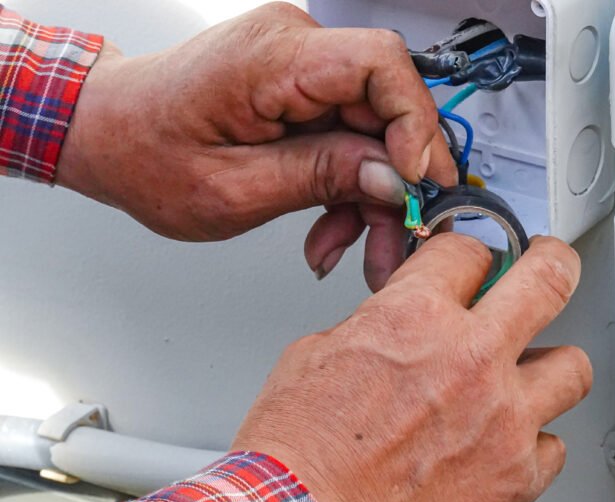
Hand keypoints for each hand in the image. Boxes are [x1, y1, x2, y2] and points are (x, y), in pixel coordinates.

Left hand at [56, 2, 455, 289]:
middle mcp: (292, 49)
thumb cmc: (147, 154)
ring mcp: (299, 69)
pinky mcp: (301, 93)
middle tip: (399, 236)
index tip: (416, 179)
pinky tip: (332, 229)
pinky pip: (350, 137)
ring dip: (373, 195)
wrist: (108, 134)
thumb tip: (391, 177)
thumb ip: (320, 178)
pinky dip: (349, 187)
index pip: (380, 62)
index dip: (414, 122)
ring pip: (375, 132)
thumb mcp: (235, 189)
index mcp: (271, 58)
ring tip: (356, 248)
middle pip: (387, 107)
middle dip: (398, 180)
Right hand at [231, 235, 591, 501]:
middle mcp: (472, 359)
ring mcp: (504, 419)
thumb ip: (378, 328)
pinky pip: (553, 447)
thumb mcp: (318, 354)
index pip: (470, 251)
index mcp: (417, 316)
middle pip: (550, 280)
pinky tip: (506, 448)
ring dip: (550, 368)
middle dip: (553, 263)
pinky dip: (532, 445)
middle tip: (552, 266)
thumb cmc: (298, 452)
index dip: (468, 257)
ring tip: (530, 377)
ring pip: (573, 368)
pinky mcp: (515, 478)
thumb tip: (399, 328)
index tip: (474, 267)